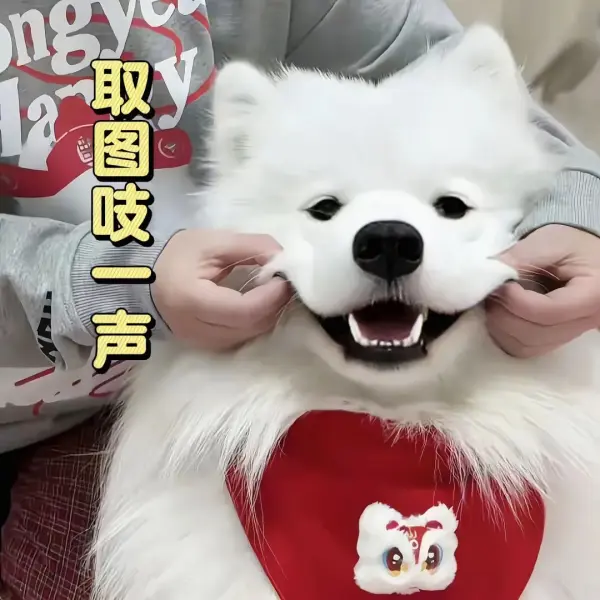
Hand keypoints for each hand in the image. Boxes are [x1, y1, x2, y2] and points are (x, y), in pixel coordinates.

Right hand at [152, 230, 290, 350]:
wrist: (145, 278)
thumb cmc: (177, 255)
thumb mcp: (214, 241)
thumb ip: (252, 246)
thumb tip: (284, 257)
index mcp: (191, 300)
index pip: (244, 310)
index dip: (272, 295)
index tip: (283, 276)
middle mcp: (196, 329)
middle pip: (251, 326)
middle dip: (275, 304)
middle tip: (283, 281)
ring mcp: (201, 342)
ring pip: (251, 335)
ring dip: (269, 314)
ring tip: (271, 290)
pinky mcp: (206, 346)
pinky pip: (242, 338)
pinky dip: (257, 321)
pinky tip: (257, 303)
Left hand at [485, 225, 599, 357]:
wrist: (585, 253)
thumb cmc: (571, 242)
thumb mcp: (550, 240)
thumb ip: (520, 256)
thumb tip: (488, 272)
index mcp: (593, 295)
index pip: (547, 312)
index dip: (515, 301)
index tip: (502, 284)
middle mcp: (587, 322)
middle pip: (534, 334)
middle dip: (504, 314)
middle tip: (494, 293)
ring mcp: (571, 335)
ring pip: (525, 347)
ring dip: (501, 326)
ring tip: (497, 301)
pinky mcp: (556, 340)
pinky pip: (524, 349)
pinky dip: (504, 334)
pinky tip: (502, 313)